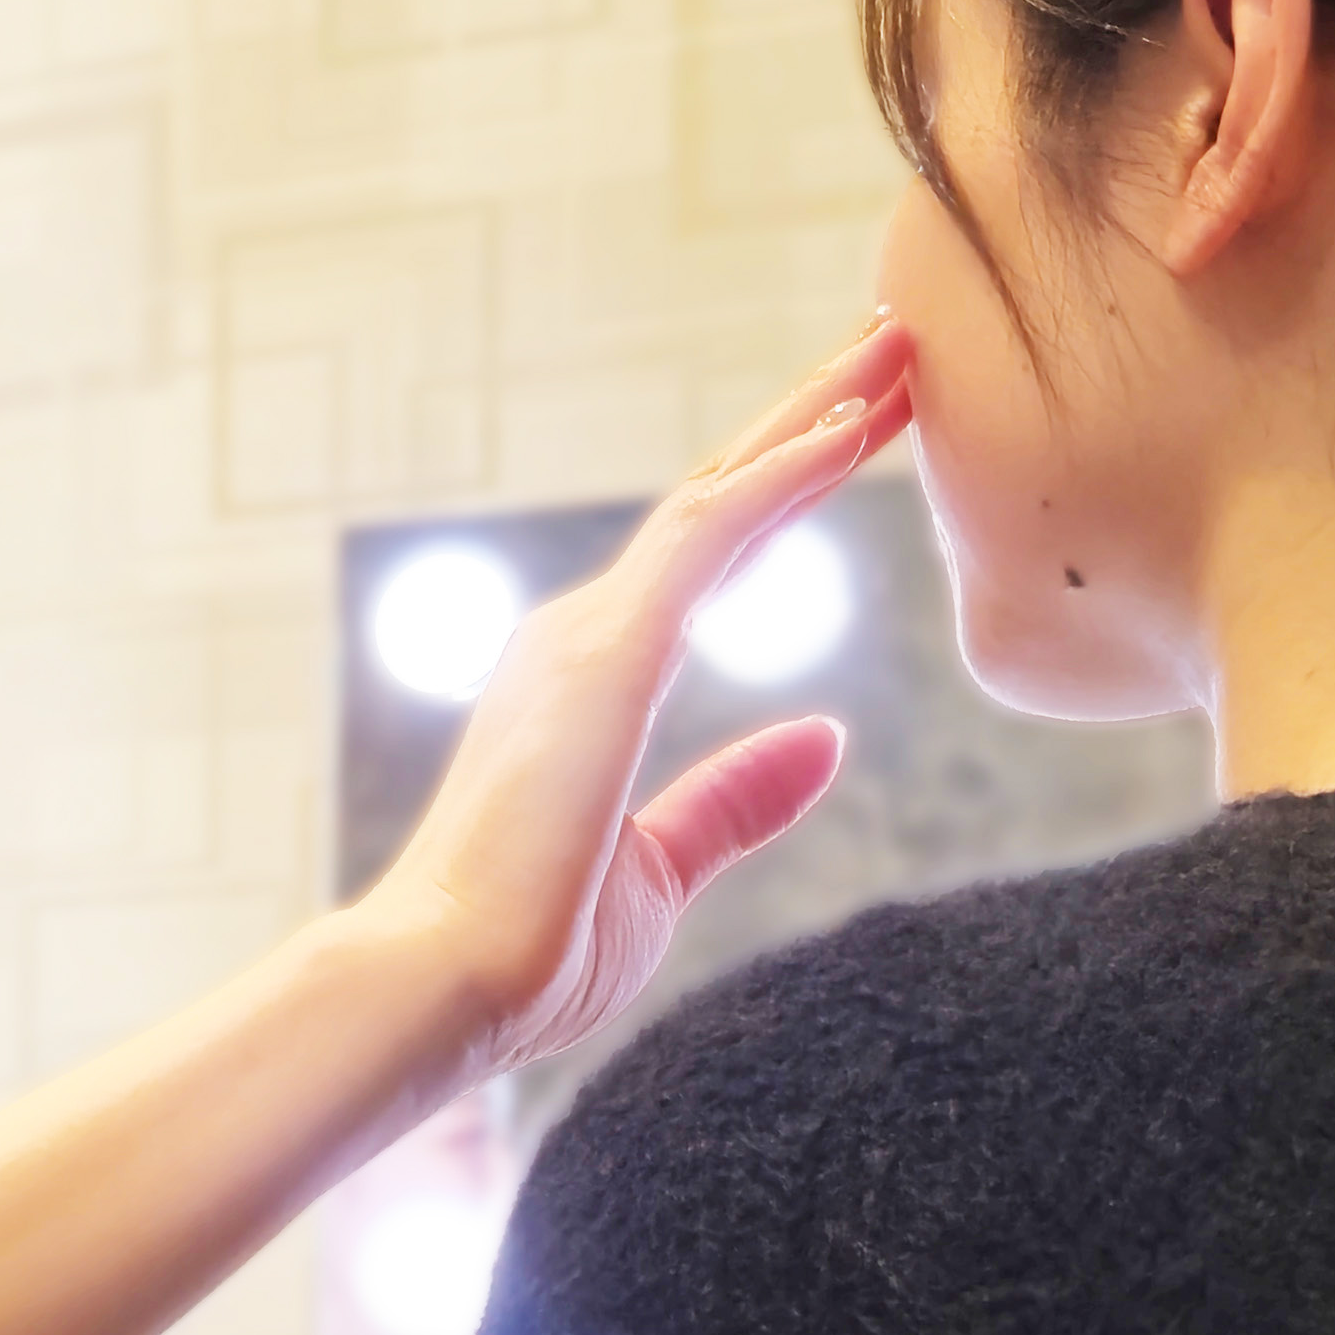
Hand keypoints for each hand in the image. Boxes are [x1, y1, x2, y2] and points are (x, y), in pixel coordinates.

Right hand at [357, 315, 911, 1078]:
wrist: (440, 988)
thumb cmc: (528, 951)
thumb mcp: (662, 868)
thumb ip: (735, 798)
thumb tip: (826, 739)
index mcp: (592, 679)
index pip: (709, 553)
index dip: (787, 484)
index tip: (863, 427)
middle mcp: (582, 634)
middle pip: (717, 498)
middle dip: (805, 418)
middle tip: (891, 346)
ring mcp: (587, 634)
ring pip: (718, 493)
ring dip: (810, 418)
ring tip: (894, 351)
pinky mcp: (605, 652)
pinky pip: (709, 536)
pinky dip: (783, 477)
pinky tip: (851, 431)